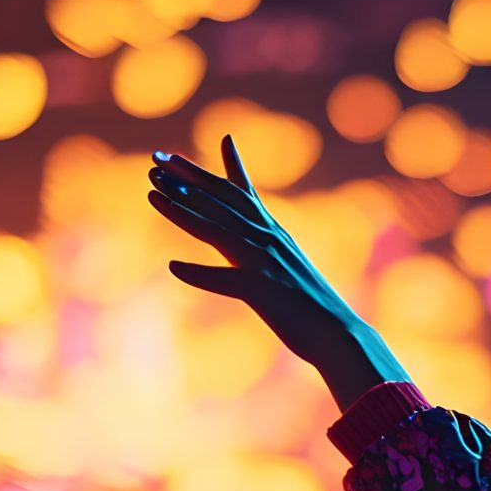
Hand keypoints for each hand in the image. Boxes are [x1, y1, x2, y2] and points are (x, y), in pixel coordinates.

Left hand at [149, 136, 408, 408]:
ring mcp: (265, 261)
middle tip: (155, 158)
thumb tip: (248, 233)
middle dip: (185, 177)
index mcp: (272, 232)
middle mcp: (267, 238)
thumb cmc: (309, 304)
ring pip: (217, 229)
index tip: (172, 156)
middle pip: (219, 200)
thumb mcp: (284, 264)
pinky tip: (174, 267)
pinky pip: (226, 280)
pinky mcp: (263, 290)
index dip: (201, 172)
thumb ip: (263, 244)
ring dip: (182, 211)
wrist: (338, 333)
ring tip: (152, 194)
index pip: (233, 191)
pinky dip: (200, 273)